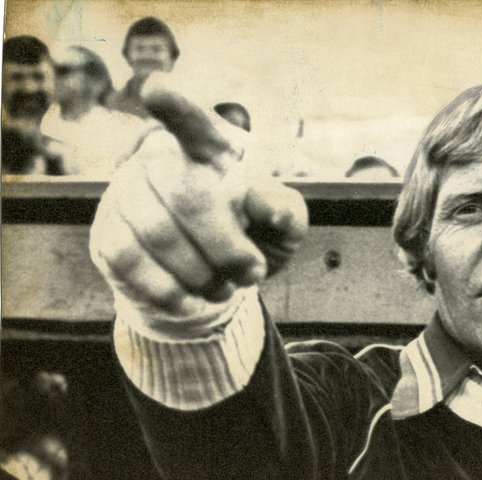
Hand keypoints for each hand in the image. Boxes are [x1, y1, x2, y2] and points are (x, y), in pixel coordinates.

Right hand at [89, 74, 307, 333]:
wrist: (212, 273)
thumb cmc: (253, 235)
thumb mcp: (283, 226)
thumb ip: (285, 212)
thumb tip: (262, 201)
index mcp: (213, 147)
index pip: (195, 125)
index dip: (176, 108)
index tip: (155, 89)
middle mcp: (162, 158)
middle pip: (189, 197)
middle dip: (228, 248)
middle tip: (252, 273)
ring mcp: (127, 191)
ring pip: (156, 233)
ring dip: (200, 274)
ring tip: (224, 287)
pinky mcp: (107, 229)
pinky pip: (128, 260)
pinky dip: (167, 290)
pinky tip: (190, 299)